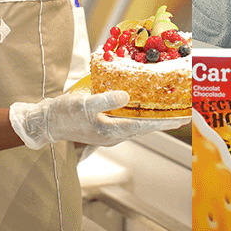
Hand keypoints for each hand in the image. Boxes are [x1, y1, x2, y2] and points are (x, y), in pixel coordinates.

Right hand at [9, 91, 188, 149]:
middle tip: (185, 114)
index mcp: (112, 131)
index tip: (181, 119)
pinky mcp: (105, 125)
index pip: (145, 126)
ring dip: (154, 116)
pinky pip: (129, 120)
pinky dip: (140, 113)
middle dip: (165, 120)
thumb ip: (105, 100)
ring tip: (172, 110)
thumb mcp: (83, 104)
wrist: (45, 122)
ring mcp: (110, 130)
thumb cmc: (63, 114)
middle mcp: (115, 133)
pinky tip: (145, 106)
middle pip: (146, 126)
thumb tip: (126, 96)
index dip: (164, 121)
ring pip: (138, 123)